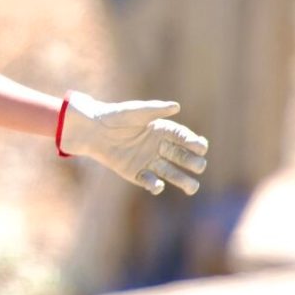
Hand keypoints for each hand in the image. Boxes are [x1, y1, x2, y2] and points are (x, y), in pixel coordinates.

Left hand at [59, 91, 208, 195]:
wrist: (92, 129)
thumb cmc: (115, 116)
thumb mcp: (135, 112)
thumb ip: (155, 109)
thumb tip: (176, 106)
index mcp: (161, 130)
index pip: (183, 138)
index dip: (193, 142)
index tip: (201, 147)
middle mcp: (158, 147)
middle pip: (181, 157)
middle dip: (193, 163)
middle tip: (200, 166)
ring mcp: (148, 161)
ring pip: (170, 173)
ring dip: (182, 181)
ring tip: (193, 188)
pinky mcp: (135, 173)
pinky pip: (148, 181)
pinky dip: (154, 185)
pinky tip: (158, 186)